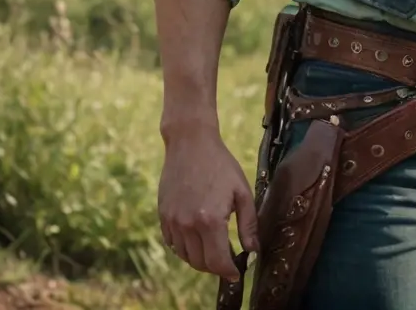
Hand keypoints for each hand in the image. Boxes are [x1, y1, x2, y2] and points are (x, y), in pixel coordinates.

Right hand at [157, 120, 258, 281]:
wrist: (190, 143)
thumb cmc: (220, 164)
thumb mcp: (241, 190)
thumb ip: (248, 224)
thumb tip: (253, 250)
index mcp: (210, 220)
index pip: (217, 262)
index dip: (228, 271)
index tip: (236, 272)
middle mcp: (188, 225)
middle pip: (200, 263)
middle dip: (215, 266)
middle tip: (227, 259)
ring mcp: (172, 221)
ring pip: (185, 256)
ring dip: (200, 258)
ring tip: (213, 248)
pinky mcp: (163, 216)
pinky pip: (173, 244)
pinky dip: (185, 248)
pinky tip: (196, 237)